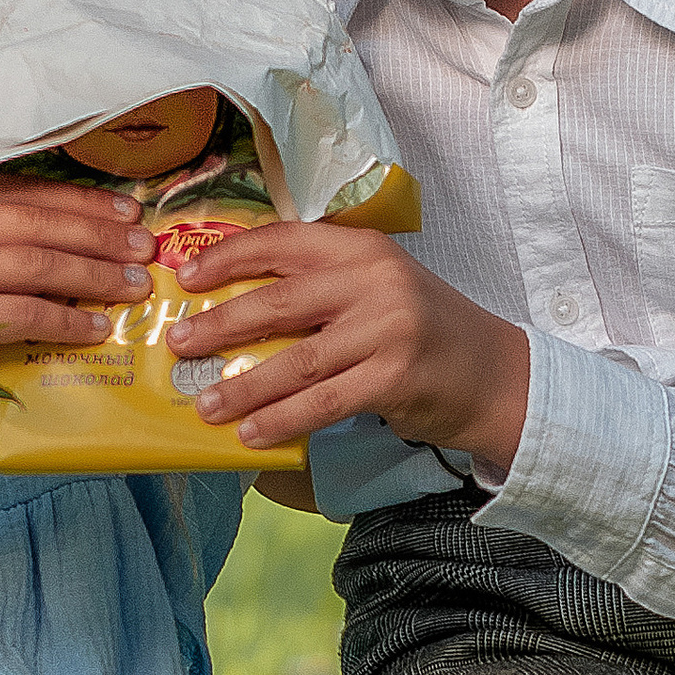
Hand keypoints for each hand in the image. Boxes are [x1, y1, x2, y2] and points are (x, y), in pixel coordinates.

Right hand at [0, 173, 152, 397]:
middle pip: (38, 224)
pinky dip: (68, 320)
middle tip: (144, 249)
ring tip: (133, 286)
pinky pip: (28, 314)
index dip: (83, 201)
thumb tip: (90, 233)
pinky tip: (97, 327)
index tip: (129, 212)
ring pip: (39, 265)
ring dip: (95, 276)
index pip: (26, 191)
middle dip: (100, 236)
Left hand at [164, 225, 529, 470]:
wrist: (495, 375)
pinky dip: (282, 420)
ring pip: (296, 361)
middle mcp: (375, 281)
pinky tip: (252, 434)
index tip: (185, 278)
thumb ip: (324, 288)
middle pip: (279, 301)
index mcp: (363, 249)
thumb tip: (236, 309)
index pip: (284, 241)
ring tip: (205, 406)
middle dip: (220, 325)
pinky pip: (322, 403)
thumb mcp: (379, 289)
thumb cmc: (424, 333)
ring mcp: (387, 329)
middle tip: (179, 345)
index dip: (228, 256)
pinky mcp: (394, 377)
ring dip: (243, 386)